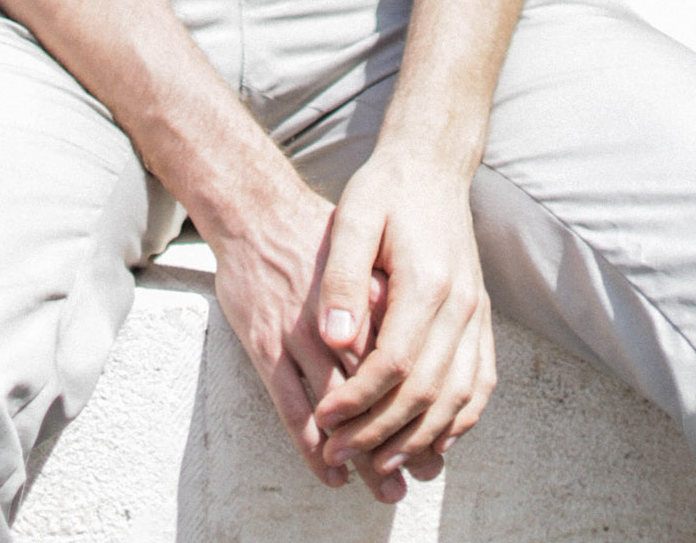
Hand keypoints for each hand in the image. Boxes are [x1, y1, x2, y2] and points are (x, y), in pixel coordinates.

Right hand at [208, 177, 429, 503]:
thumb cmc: (315, 230)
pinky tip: (328, 471)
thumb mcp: (367, 250)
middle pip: (378, 392)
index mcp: (369, 295)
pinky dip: (311, 445)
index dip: (425, 403)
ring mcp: (297, 335)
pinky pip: (290, 408)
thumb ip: (391, 294)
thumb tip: (425, 334)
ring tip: (384, 486)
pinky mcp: (265, 345)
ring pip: (338, 409)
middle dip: (402, 438)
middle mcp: (337, 319)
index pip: (404, 361)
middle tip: (422, 474)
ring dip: (362, 454)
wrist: (253, 208)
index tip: (442, 437)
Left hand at [312, 148, 496, 482]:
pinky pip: (479, 383)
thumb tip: (333, 340)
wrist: (432, 166)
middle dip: (380, 433)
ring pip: (457, 398)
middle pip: (425, 392)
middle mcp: (461, 305)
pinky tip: (431, 439)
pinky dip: (459, 419)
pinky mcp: (482, 318)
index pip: (394, 364)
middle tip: (340, 455)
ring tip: (378, 462)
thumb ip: (343, 279)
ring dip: (419, 438)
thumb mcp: (353, 219)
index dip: (358, 402)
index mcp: (427, 282)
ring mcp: (478, 314)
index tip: (324, 422)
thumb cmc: (385, 191)